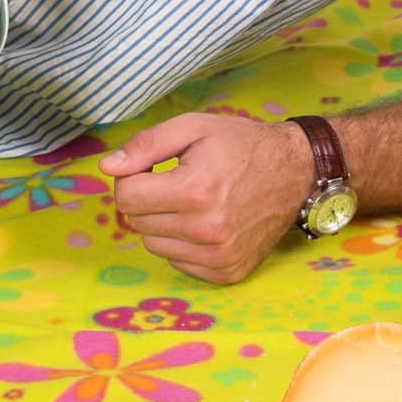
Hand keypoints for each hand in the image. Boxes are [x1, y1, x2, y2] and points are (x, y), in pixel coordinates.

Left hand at [97, 113, 313, 283]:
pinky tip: (202, 221)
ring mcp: (219, 257)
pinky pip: (177, 261)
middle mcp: (207, 231)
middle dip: (145, 198)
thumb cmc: (239, 144)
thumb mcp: (192, 127)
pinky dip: (180, 242)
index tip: (152, 166)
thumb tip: (107, 168)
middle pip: (136, 222)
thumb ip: (145, 145)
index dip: (132, 176)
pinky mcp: (228, 273)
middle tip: (172, 179)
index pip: (125, 197)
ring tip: (190, 199)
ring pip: (153, 244)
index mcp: (195, 191)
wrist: (294, 172)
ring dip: (161, 222)